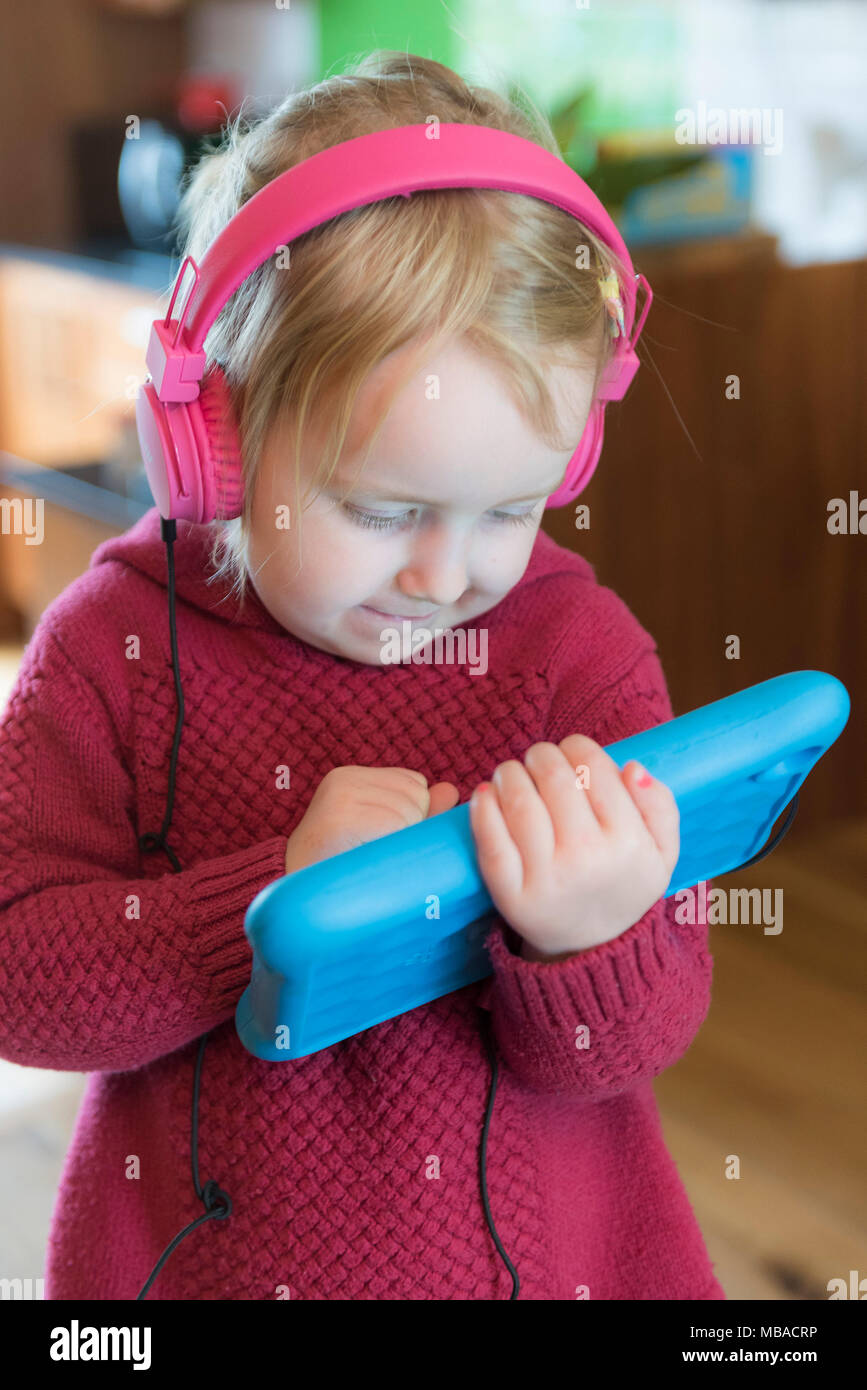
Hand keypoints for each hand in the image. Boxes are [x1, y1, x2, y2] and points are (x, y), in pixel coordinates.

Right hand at [285, 765, 459, 874]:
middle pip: (416, 795)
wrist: (295, 904)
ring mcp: (340, 795)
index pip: (415, 784)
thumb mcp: (383, 833)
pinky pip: (396, 826)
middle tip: (370, 851)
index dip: (410, 818)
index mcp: (352, 777)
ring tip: (364, 858)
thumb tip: (451, 790)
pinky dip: (390, 848)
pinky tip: (363, 860)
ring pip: (410, 811)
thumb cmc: (343, 871)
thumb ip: (419, 811)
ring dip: (398, 841)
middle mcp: (344, 778)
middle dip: (407, 828)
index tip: (377, 840)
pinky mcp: (340, 816)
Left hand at [468, 735, 679, 959]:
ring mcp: (547, 878)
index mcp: (628, 842)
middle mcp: (587, 858)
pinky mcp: (511, 896)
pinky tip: (486, 793)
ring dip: (510, 773)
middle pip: (554, 778)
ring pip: (520, 801)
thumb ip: (659, 806)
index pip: (595, 768)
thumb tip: (632, 767)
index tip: (570, 750)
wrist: (592, 951)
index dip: (577, 746)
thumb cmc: (623, 885)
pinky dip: (482, 808)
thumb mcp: (662, 852)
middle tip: (537, 758)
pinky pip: (491, 840)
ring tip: (512, 773)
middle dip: (541, 755)